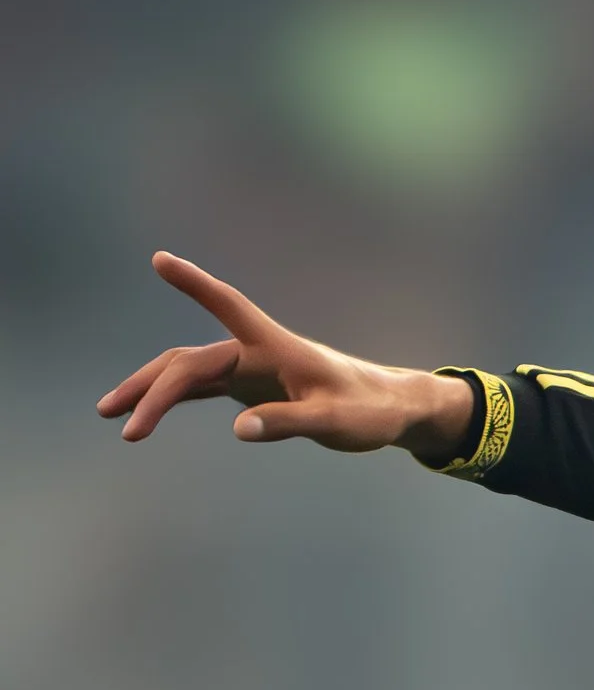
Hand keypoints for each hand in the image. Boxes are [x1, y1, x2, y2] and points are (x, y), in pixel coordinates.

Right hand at [97, 254, 474, 459]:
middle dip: (152, 388)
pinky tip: (142, 415)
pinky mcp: (247, 388)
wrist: (388, 409)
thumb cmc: (369, 411)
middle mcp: (254, 352)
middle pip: (189, 361)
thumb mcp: (335, 422)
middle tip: (122, 422)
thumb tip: (239, 430)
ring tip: (109, 413)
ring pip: (185, 373)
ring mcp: (247, 370)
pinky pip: (198, 388)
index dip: (197, 285)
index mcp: (276, 348)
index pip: (230, 306)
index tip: (160, 259)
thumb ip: (290, 423)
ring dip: (149, 391)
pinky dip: (169, 399)